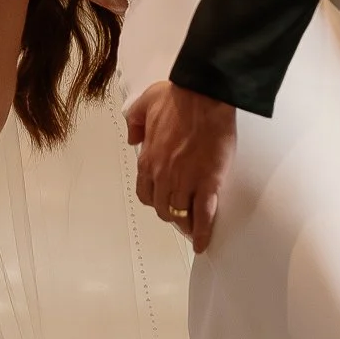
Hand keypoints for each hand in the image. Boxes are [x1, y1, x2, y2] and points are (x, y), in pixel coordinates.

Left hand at [125, 81, 235, 252]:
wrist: (204, 96)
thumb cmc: (178, 97)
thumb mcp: (145, 103)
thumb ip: (134, 122)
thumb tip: (132, 137)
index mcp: (148, 160)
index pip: (145, 192)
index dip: (155, 199)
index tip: (163, 200)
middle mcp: (163, 176)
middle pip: (163, 208)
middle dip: (171, 213)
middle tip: (181, 214)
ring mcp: (185, 182)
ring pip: (181, 215)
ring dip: (186, 224)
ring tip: (193, 229)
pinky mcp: (208, 184)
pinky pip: (203, 216)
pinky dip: (203, 232)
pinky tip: (203, 242)